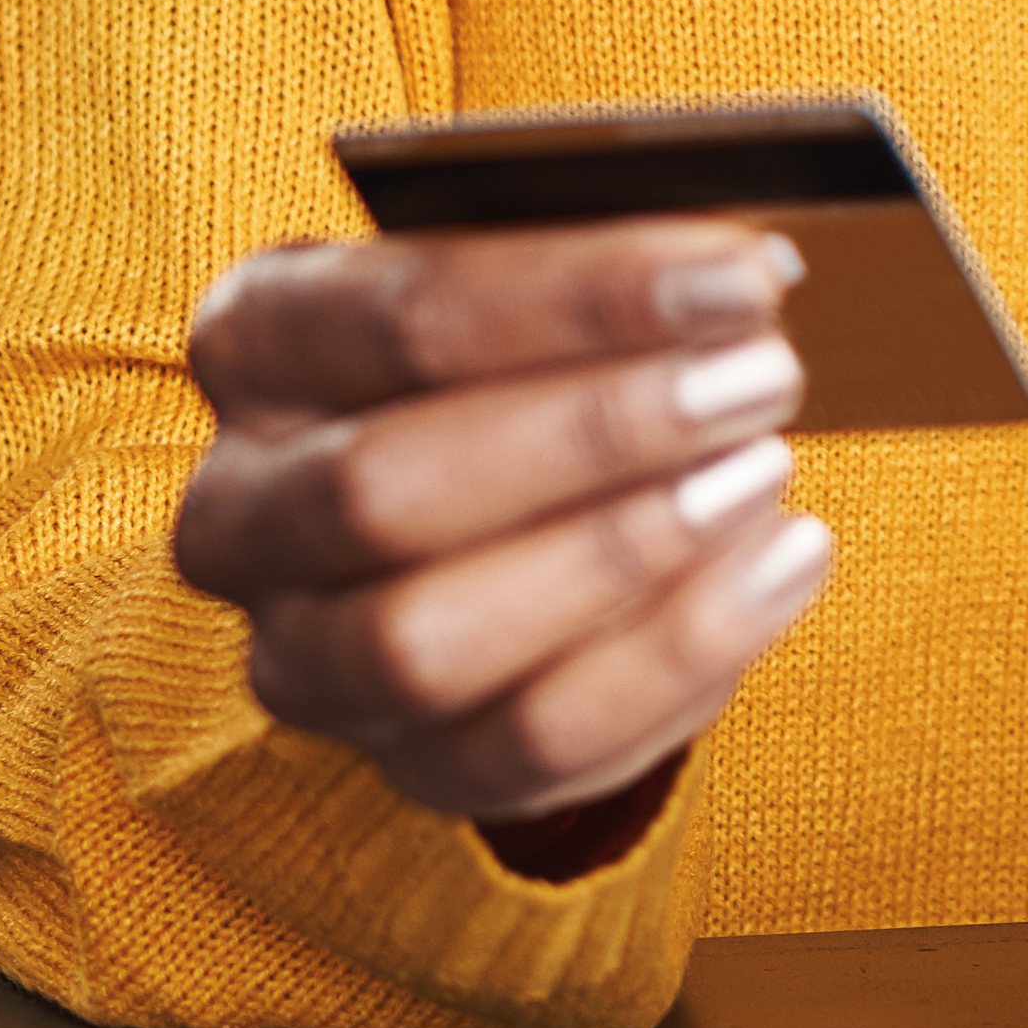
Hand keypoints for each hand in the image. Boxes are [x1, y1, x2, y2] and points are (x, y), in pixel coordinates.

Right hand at [172, 221, 836, 838]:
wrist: (532, 497)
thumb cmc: (547, 350)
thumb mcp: (555, 278)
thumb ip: (617, 266)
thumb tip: (749, 275)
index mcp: (261, 338)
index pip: (396, 313)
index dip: (579, 296)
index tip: (739, 277)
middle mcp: (242, 509)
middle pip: (383, 489)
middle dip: (596, 433)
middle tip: (763, 377)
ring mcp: (307, 655)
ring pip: (424, 643)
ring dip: (621, 555)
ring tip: (765, 472)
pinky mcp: (408, 761)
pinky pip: (527, 747)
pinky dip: (676, 656)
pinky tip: (785, 560)